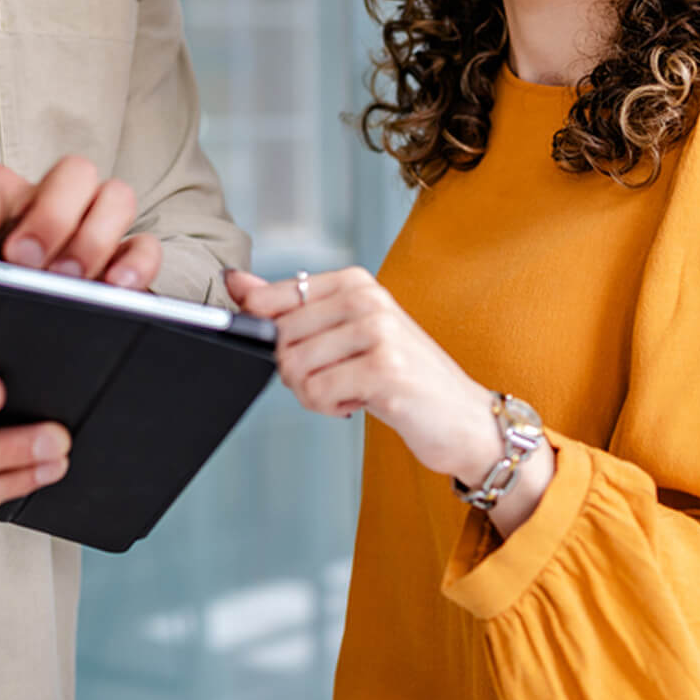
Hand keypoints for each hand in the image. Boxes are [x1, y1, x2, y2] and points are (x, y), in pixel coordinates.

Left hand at [0, 156, 162, 288]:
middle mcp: (48, 210)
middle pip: (70, 172)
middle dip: (50, 214)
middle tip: (25, 261)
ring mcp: (90, 236)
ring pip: (114, 196)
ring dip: (94, 234)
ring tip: (70, 280)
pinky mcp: (122, 272)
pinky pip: (144, 248)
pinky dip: (136, 263)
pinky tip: (113, 291)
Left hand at [226, 267, 553, 533]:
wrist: (465, 418)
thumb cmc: (400, 374)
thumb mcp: (346, 331)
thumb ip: (289, 306)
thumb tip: (234, 282)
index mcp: (353, 281)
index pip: (272, 300)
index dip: (268, 337)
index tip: (300, 352)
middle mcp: (366, 297)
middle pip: (279, 339)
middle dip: (296, 372)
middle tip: (335, 379)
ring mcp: (377, 331)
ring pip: (293, 368)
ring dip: (313, 393)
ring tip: (350, 389)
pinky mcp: (384, 370)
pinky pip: (317, 393)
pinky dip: (329, 407)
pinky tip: (360, 402)